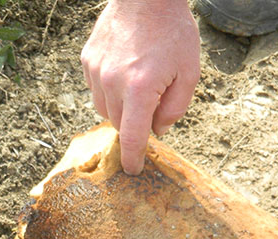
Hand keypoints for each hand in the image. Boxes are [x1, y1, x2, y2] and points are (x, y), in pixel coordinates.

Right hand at [80, 0, 200, 173]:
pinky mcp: (88, 60)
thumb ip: (175, 107)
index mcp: (140, 89)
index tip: (133, 170)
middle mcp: (113, 83)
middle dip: (133, 124)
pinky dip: (109, 90)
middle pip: (118, 124)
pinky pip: (96, 89)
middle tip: (151, 106)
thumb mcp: (189, 72)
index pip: (131, 137)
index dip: (132, 158)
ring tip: (138, 86)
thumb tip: (157, 130)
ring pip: (104, 109)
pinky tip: (125, 71)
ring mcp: (96, 71)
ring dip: (120, 108)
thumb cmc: (172, 30)